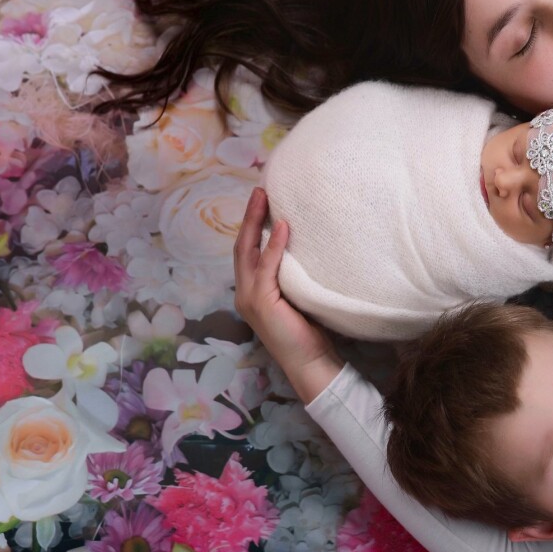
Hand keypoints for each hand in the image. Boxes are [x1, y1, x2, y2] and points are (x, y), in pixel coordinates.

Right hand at [234, 187, 343, 402]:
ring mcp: (250, 298)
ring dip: (256, 223)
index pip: (248, 251)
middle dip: (249, 217)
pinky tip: (283, 228)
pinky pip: (266, 268)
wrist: (310, 362)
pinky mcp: (262, 303)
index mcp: (251, 291)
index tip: (262, 200)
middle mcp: (245, 292)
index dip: (252, 225)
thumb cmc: (309, 331)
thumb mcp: (298, 296)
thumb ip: (292, 275)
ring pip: (247, 252)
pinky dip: (274, 247)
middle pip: (242, 246)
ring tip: (265, 198)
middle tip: (259, 189)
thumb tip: (304, 246)